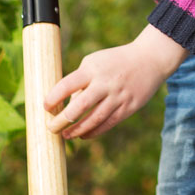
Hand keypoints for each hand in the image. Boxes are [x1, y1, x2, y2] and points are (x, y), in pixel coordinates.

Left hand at [45, 25, 187, 139]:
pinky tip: (83, 136)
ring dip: (77, 130)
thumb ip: (80, 81)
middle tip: (51, 128)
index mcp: (92, 69)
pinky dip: (93, 132)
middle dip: (62, 120)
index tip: (45, 107)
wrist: (149, 59)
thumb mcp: (95, 62)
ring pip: (94, 119)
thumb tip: (64, 105)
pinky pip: (108, 124)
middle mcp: (105, 83)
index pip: (67, 85)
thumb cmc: (114, 62)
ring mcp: (118, 96)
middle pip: (79, 106)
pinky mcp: (128, 107)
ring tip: (65, 135)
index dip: (53, 98)